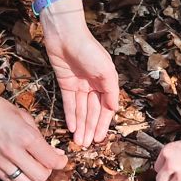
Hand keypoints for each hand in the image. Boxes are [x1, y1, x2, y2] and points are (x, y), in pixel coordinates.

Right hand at [0, 89, 67, 180]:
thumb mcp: (24, 116)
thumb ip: (39, 136)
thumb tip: (53, 152)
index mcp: (25, 137)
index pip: (51, 161)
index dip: (61, 162)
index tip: (61, 159)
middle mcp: (13, 152)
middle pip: (41, 177)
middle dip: (48, 170)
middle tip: (46, 161)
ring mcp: (1, 162)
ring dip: (33, 176)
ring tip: (32, 165)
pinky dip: (19, 177)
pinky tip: (19, 166)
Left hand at [42, 15, 118, 146]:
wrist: (66, 35)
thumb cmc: (89, 49)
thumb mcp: (106, 70)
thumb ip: (111, 91)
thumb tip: (114, 108)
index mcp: (106, 82)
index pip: (105, 108)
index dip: (102, 124)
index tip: (99, 138)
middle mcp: (93, 85)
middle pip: (92, 112)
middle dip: (89, 128)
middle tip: (86, 145)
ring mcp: (79, 85)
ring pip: (80, 110)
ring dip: (80, 126)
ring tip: (78, 141)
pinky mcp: (65, 84)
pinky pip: (68, 103)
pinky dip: (70, 116)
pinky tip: (71, 128)